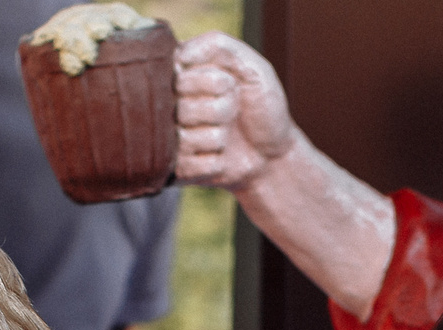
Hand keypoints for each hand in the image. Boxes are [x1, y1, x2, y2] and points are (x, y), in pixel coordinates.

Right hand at [174, 33, 297, 191]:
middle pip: (183, 107)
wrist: (274, 152)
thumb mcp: (251, 67)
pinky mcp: (176, 169)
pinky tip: (221, 158)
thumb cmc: (261, 106)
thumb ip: (217, 46)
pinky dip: (215, 162)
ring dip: (219, 138)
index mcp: (181, 75)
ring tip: (227, 135)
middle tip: (233, 113)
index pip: (179, 73)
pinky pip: (190, 165)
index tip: (231, 85)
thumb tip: (178, 56)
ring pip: (186, 138)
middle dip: (221, 110)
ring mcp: (170, 138)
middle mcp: (169, 105)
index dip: (214, 82)